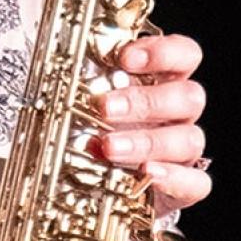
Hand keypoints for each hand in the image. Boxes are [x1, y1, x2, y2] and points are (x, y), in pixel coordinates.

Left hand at [94, 32, 210, 210]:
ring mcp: (183, 151)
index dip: (163, 52)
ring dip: (147, 141)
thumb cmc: (93, 130)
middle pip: (188, 97)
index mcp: (162, 82)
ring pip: (189, 138)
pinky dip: (173, 177)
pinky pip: (196, 182)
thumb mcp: (85, 99)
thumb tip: (44, 53)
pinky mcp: (184, 188)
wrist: (100, 187)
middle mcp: (178, 114)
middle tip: (104, 108)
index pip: (185, 55)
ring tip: (108, 147)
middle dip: (144, 101)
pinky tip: (147, 174)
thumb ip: (79, 76)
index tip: (125, 58)